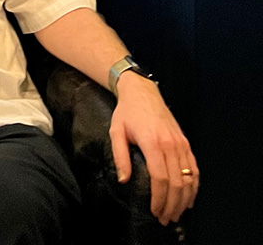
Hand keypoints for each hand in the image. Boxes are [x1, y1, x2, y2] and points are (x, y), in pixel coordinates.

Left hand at [110, 72, 198, 224]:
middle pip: (176, 183)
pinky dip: (194, 187)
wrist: (142, 92)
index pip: (160, 178)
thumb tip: (123, 180)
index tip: (154, 211)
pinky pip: (194, 169)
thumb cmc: (127, 112)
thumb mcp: (116, 131)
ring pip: (188, 179)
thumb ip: (120, 156)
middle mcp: (170, 145)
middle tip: (165, 219)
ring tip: (175, 214)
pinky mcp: (186, 143)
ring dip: (184, 200)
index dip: (159, 199)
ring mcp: (181, 144)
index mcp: (152, 143)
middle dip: (172, 205)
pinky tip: (188, 198)